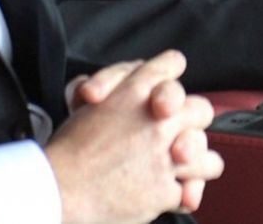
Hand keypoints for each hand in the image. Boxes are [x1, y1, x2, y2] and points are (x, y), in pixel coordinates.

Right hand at [48, 51, 224, 223]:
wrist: (57, 189)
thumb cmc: (67, 149)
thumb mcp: (88, 105)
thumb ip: (116, 92)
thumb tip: (120, 95)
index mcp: (136, 90)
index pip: (172, 64)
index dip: (171, 78)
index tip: (164, 96)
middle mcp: (158, 118)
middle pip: (201, 109)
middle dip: (192, 123)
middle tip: (176, 137)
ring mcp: (167, 154)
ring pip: (205, 155)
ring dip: (197, 163)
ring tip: (182, 171)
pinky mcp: (167, 188)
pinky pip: (190, 193)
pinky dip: (182, 198)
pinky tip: (169, 198)